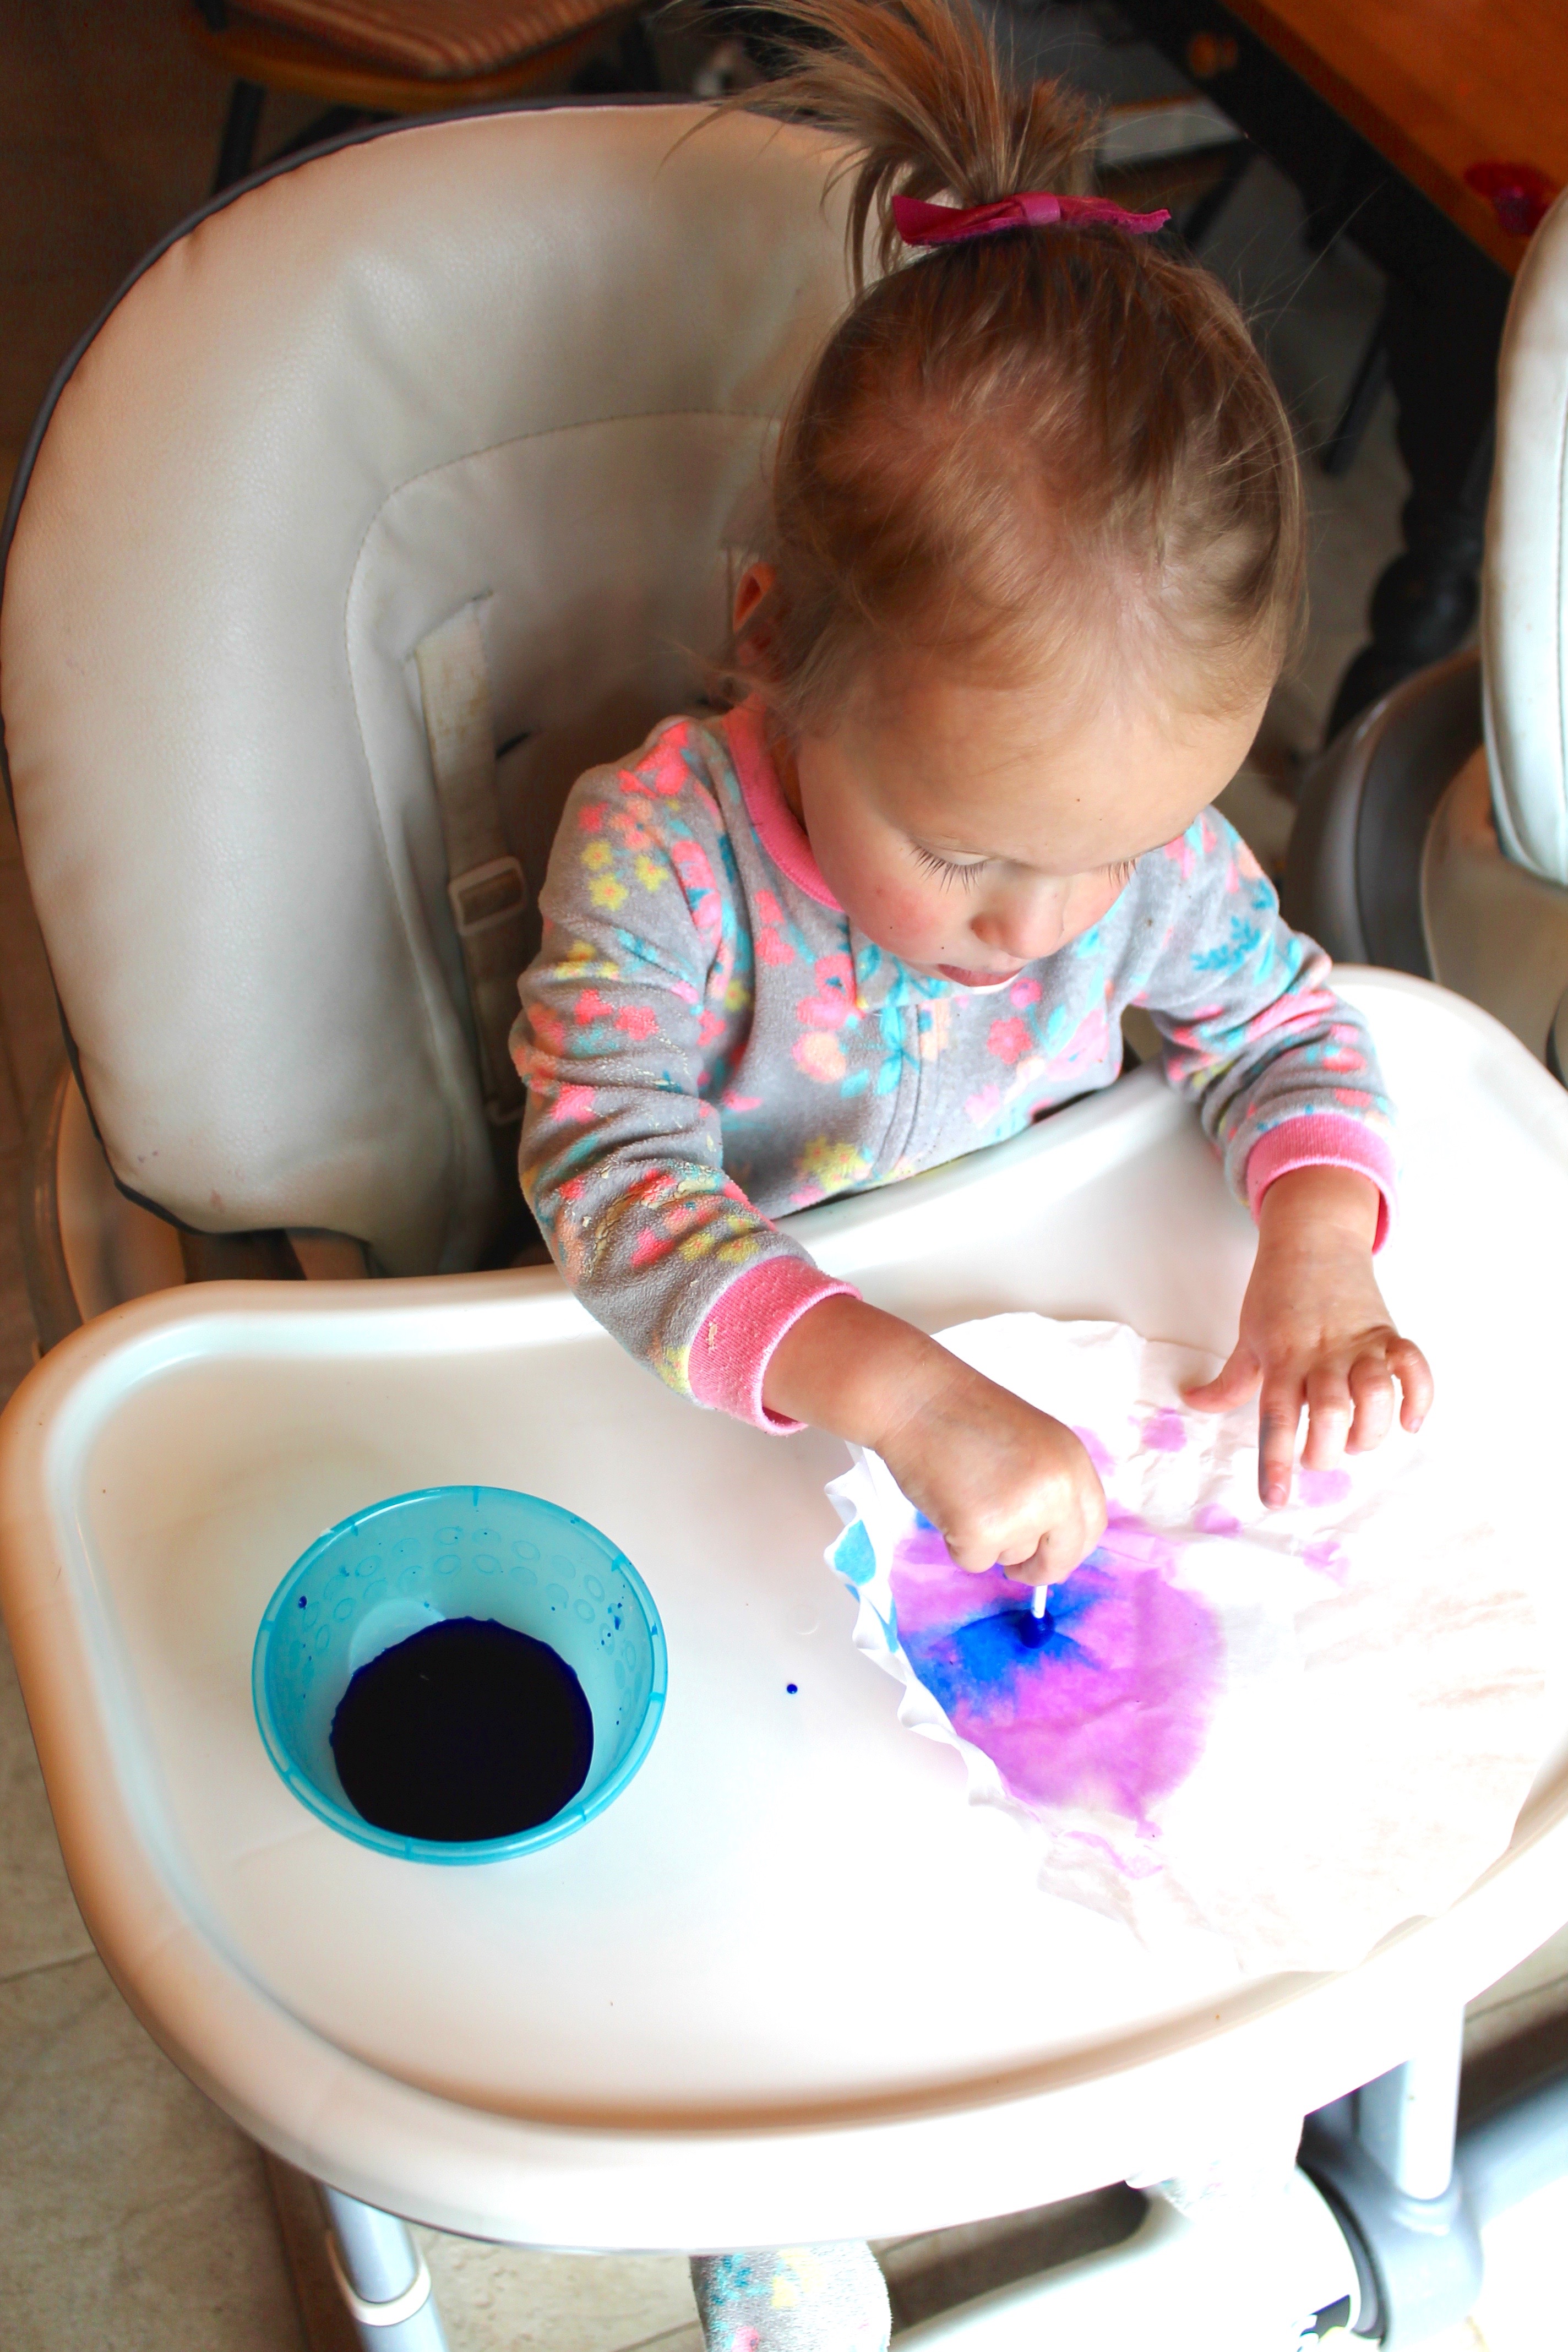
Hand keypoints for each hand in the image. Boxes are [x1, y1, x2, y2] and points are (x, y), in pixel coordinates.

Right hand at [765, 1295, 1105, 1584]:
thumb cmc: (963, 1415)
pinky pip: (975, 1561)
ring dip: (990, 1541)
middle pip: (1061, 1557)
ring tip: (964, 1493)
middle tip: (1015, 1569)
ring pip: (1014, 1557)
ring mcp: (1022, 1513)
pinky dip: (957, 1542)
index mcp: (1072, 1463)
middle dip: (1038, 1570)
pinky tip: (946, 1503)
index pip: (1092, 1525)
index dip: (1071, 1547)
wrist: (916, 1399)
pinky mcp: (981, 1532)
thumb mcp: (1032, 1442)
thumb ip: (1050, 1485)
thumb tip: (1050, 1541)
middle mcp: (1057, 1491)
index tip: (1052, 1555)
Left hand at [1185, 1167, 1432, 1506]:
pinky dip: (1419, 1398)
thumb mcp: (1247, 1337)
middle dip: (1325, 1452)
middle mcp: (1323, 1355)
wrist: (1313, 1238)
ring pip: (1375, 1397)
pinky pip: (1414, 1368)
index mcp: (1282, 1359)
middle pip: (1330, 1415)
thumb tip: (1193, 1404)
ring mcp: (1360, 1345)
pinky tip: (1410, 1423)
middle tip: (1316, 1455)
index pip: (1276, 1418)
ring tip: (1354, 1438)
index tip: (1275, 1497)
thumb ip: (1228, 1381)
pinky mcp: (1389, 1335)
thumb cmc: (1276, 1293)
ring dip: (1369, 1431)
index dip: (1276, 1461)